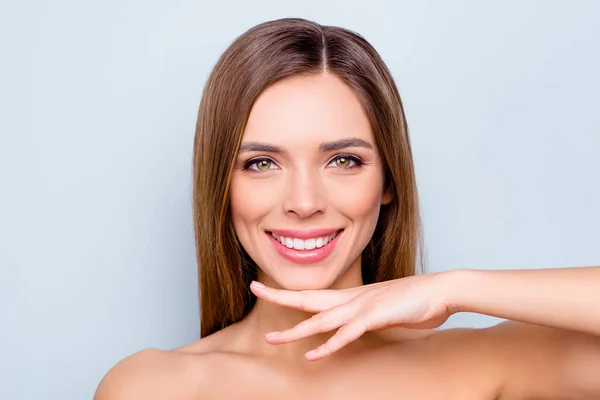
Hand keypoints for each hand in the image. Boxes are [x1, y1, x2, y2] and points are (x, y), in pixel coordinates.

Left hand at [249, 272, 456, 360]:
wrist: (442, 289)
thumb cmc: (416, 300)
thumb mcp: (385, 308)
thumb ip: (367, 316)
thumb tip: (359, 324)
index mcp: (352, 296)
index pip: (314, 294)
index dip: (290, 292)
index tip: (268, 287)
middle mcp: (352, 299)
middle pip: (308, 299)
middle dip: (280, 296)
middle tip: (254, 289)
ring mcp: (362, 307)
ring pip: (321, 320)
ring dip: (296, 330)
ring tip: (272, 338)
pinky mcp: (375, 318)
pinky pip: (347, 335)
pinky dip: (329, 346)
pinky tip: (313, 356)